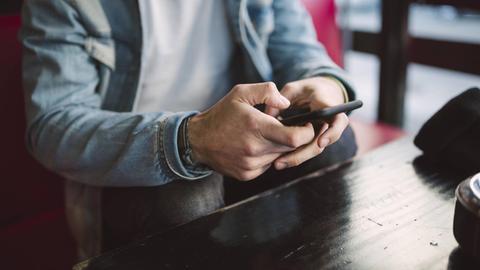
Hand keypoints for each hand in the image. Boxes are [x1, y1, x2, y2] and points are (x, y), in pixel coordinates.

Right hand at [188, 82, 315, 180]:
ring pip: (279, 157)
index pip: (294, 138)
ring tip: (265, 135)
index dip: (307, 133)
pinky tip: (255, 146)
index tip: (307, 126)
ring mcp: (251, 164)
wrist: (198, 140)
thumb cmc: (221, 114)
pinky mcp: (247, 174)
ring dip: (279, 147)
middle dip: (294, 138)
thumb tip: (286, 104)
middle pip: (290, 148)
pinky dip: (267, 156)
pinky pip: (268, 166)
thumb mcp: (241, 93)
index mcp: (255, 126)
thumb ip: (267, 92)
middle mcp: (254, 148)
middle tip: (288, 127)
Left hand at [265, 77, 348, 169]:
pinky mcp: (313, 140)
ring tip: (277, 164)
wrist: (320, 95)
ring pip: (313, 150)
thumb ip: (281, 98)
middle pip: (323, 143)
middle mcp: (328, 123)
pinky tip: (278, 161)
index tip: (321, 143)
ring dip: (297, 158)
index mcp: (328, 106)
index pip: (339, 121)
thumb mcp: (293, 88)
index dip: (333, 133)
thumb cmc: (306, 89)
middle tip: (283, 161)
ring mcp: (321, 134)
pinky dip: (294, 155)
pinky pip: (306, 150)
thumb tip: (268, 116)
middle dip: (304, 154)